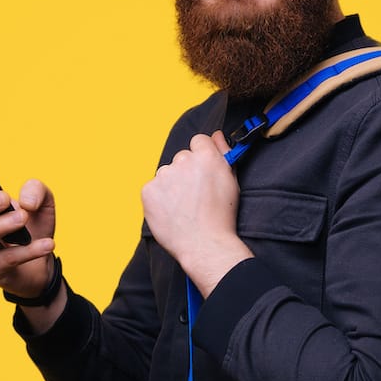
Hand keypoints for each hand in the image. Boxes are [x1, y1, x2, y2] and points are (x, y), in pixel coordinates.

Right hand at [0, 161, 63, 322]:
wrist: (42, 265)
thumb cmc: (34, 230)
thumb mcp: (43, 204)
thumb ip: (37, 191)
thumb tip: (27, 203)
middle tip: (4, 198)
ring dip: (3, 226)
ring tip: (23, 218)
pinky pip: (7, 259)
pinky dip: (29, 251)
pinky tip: (48, 244)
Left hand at [141, 132, 252, 296]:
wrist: (204, 244)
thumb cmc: (221, 217)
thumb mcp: (231, 182)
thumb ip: (223, 153)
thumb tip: (216, 135)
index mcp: (206, 157)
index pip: (198, 141)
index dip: (201, 156)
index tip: (202, 171)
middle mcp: (183, 161)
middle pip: (181, 158)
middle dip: (186, 172)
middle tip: (194, 195)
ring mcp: (164, 176)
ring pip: (166, 174)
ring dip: (172, 185)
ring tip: (183, 208)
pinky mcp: (149, 191)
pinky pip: (153, 189)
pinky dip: (159, 199)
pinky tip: (171, 212)